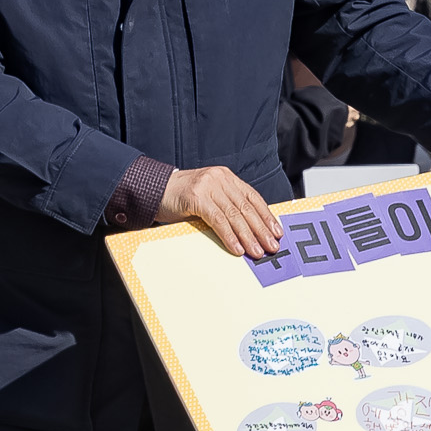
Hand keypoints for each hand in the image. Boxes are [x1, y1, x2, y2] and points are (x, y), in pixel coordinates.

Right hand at [158, 166, 282, 258]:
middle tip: (272, 247)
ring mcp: (208, 186)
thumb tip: (249, 232)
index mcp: (227, 178)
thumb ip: (226, 208)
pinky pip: (217, 220)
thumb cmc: (182, 198)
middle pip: (246, 208)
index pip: (253, 198)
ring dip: (248, 237)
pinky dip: (229, 236)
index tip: (277, 233)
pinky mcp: (196, 197)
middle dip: (261, 230)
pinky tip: (236, 249)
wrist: (154, 189)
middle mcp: (221, 179)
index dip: (267, 217)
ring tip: (257, 252)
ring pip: (234, 215)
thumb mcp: (209, 198)